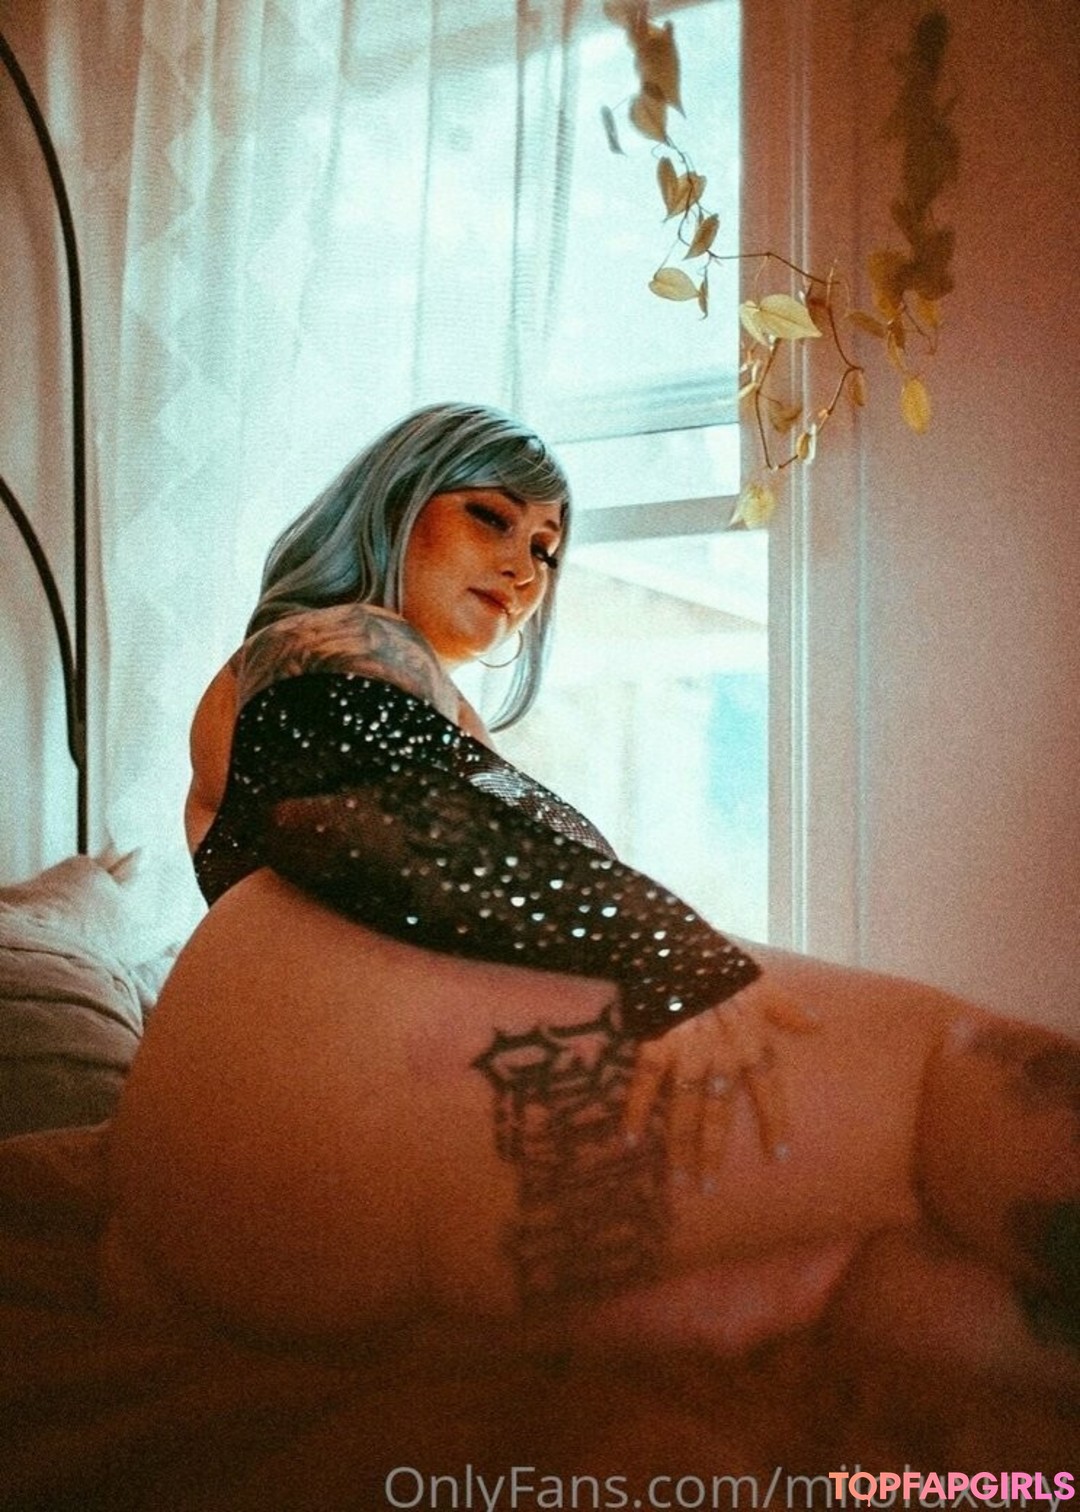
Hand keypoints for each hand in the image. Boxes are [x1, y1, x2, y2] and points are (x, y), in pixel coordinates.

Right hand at [622, 977, 818, 1183]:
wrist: (677, 943)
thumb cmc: (721, 963)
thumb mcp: (762, 982)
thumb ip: (788, 1008)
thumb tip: (818, 1025)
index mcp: (749, 1041)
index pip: (767, 1088)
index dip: (773, 1121)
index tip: (778, 1155)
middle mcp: (721, 1055)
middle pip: (719, 1111)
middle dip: (713, 1151)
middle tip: (708, 1187)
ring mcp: (686, 1053)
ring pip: (686, 1108)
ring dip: (681, 1145)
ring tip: (679, 1180)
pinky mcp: (655, 1046)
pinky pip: (645, 1086)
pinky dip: (637, 1112)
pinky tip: (630, 1140)